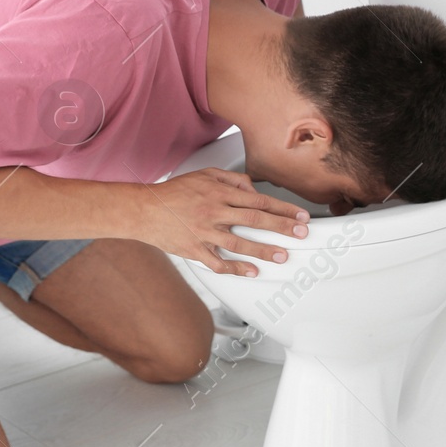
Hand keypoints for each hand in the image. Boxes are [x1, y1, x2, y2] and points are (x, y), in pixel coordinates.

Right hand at [137, 168, 309, 275]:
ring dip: (263, 250)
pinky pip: (218, 262)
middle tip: (301, 233)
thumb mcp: (204, 174)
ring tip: (282, 256)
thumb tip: (253, 188)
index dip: (282, 208)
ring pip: (239, 243)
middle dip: (282, 227)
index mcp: (219, 192)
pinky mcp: (194, 249)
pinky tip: (251, 272)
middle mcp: (214, 211)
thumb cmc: (174, 192)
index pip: (259, 200)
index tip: (299, 215)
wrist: (144, 210)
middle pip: (255, 220)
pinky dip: (236, 268)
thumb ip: (232, 178)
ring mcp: (204, 232)